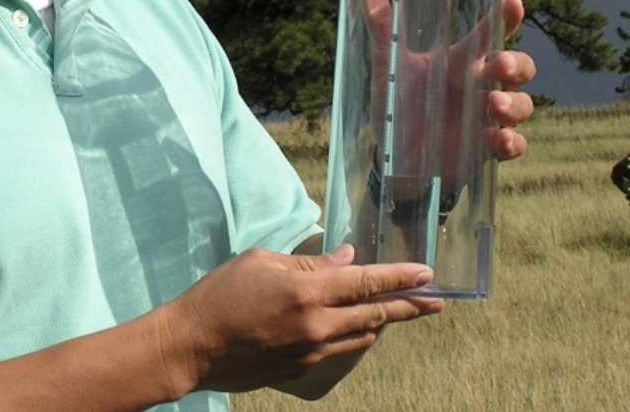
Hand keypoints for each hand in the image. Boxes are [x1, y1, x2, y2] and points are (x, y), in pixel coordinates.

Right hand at [160, 244, 441, 395]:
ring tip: (401, 310)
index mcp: (306, 292)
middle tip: (436, 301)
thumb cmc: (220, 294)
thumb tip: (346, 259)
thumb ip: (308, 263)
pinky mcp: (301, 370)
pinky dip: (355, 335)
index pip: (366, 282)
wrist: (192, 345)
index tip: (427, 274)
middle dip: (409, 306)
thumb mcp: (261, 262)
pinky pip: (340, 350)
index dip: (400, 277)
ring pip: (362, 337)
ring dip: (383, 323)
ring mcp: (311, 352)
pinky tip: (358, 327)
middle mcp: (316, 325)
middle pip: (376, 316)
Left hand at [360, 0, 534, 189]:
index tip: (512, 3)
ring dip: (515, 104)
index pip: (490, 34)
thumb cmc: (397, 102)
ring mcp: (486, 117)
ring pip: (522, 104)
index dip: (504, 18)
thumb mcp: (388, 64)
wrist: (391, 155)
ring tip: (494, 104)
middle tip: (501, 65)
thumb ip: (383, 25)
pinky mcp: (485, 148)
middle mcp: (479, 85)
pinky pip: (514, 145)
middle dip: (517, 64)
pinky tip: (500, 139)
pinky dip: (511, 142)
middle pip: (517, 67)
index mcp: (460, 61)